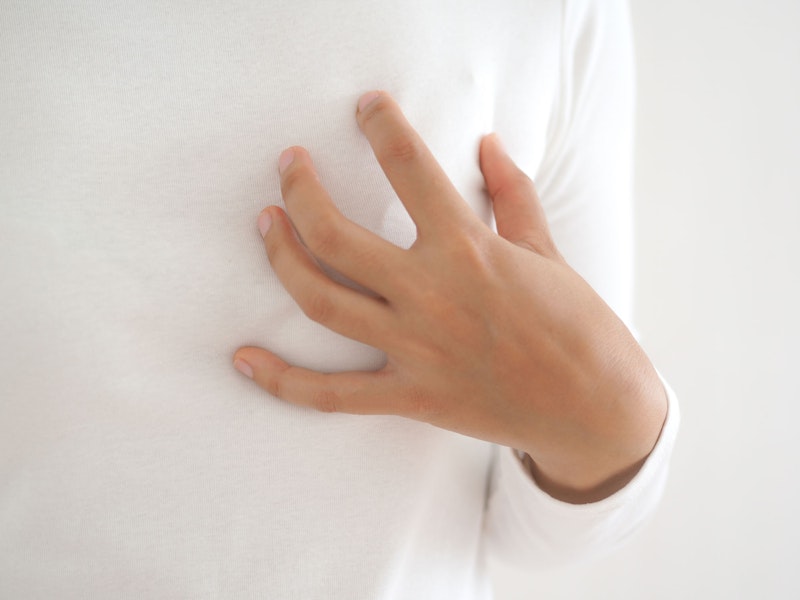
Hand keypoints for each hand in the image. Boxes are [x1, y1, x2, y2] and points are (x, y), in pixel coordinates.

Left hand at [233, 91, 666, 502]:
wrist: (594, 408)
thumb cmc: (579, 324)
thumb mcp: (547, 252)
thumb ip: (512, 195)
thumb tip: (488, 145)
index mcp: (470, 250)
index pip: (411, 168)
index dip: (383, 126)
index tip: (367, 106)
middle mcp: (432, 295)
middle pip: (337, 237)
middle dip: (301, 192)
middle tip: (289, 165)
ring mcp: (416, 350)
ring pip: (322, 303)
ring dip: (283, 260)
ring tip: (266, 225)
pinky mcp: (411, 397)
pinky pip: (331, 395)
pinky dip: (282, 381)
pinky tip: (242, 358)